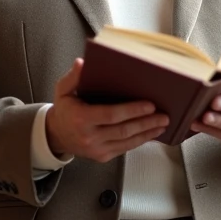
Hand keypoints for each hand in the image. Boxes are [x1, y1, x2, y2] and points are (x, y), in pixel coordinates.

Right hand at [45, 58, 169, 162]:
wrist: (57, 135)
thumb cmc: (65, 109)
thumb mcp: (63, 90)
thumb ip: (73, 77)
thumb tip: (82, 63)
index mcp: (81, 118)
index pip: (111, 115)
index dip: (132, 111)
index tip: (149, 105)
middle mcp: (89, 136)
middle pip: (123, 130)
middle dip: (146, 123)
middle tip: (163, 115)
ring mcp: (96, 149)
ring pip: (127, 142)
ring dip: (147, 133)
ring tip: (162, 124)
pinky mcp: (102, 156)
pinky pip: (124, 148)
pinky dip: (140, 141)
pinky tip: (150, 134)